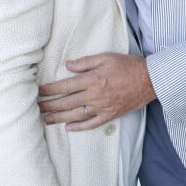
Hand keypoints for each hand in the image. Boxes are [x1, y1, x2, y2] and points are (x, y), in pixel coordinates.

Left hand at [38, 52, 154, 130]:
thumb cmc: (128, 66)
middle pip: (66, 102)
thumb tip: (68, 66)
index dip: (49, 90)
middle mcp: (94, 96)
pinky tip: (68, 128)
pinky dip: (79, 127)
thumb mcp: (106, 57)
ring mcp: (102, 108)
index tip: (37, 91)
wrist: (150, 80)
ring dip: (58, 118)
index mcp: (92, 80)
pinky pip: (91, 124)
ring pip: (75, 115)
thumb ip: (85, 62)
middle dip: (49, 105)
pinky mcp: (110, 115)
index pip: (64, 86)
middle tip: (35, 108)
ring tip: (45, 120)